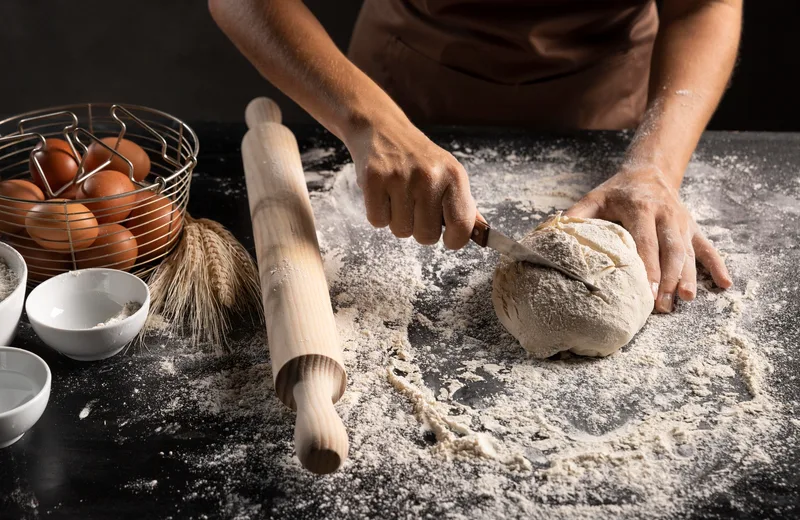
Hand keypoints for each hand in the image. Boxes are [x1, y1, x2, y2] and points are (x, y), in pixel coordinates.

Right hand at [344, 115, 476, 249]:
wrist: (382, 129)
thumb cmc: (418, 158)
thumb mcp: (447, 173)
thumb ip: (462, 204)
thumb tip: (480, 233)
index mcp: (454, 175)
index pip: (462, 224)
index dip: (455, 240)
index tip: (449, 239)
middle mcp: (429, 176)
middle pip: (427, 236)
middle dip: (420, 228)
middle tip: (415, 207)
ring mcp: (400, 177)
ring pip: (401, 231)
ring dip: (397, 220)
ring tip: (398, 196)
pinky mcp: (373, 180)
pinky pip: (377, 221)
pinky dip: (379, 213)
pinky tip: (383, 194)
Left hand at [565, 165, 732, 311]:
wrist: (648, 171)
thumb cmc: (615, 192)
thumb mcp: (593, 198)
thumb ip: (575, 217)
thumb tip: (550, 238)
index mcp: (639, 207)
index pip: (644, 241)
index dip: (647, 266)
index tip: (645, 290)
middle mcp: (665, 214)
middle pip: (671, 250)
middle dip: (668, 278)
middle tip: (662, 305)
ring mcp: (682, 222)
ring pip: (689, 252)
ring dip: (689, 277)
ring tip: (686, 299)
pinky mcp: (693, 228)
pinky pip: (707, 247)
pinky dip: (717, 266)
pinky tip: (725, 284)